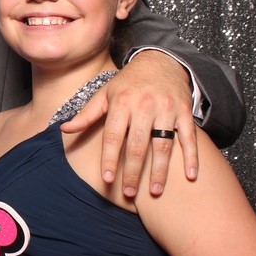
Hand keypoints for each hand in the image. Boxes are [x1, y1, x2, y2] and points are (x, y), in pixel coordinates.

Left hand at [61, 51, 197, 196]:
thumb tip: (63, 129)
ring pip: (163, 145)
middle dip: (133, 172)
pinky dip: (192, 157)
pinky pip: (189, 137)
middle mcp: (144, 106)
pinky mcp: (184, 112)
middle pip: (138, 145)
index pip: (113, 136)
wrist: (160, 62)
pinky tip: (191, 177)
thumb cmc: (127, 84)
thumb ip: (86, 115)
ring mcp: (166, 109)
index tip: (107, 179)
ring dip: (160, 171)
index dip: (109, 158)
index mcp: (121, 103)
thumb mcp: (104, 94)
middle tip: (129, 193)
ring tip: (154, 193)